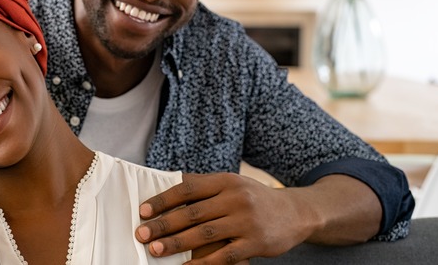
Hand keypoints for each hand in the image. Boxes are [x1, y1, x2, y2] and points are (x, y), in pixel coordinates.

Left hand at [135, 172, 314, 263]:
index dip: (163, 200)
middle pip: (192, 213)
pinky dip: (202, 264)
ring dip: (176, 244)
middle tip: (141, 234)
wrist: (296, 213)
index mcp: (226, 181)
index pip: (187, 189)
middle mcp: (235, 198)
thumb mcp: (232, 184)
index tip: (143, 211)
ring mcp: (246, 221)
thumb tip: (167, 187)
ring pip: (204, 234)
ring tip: (155, 250)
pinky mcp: (255, 243)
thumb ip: (204, 186)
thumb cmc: (254, 198)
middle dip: (163, 225)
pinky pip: (224, 256)